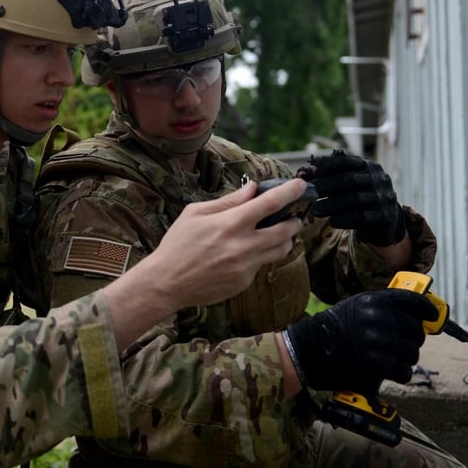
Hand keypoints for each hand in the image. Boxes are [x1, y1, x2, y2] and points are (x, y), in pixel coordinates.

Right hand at [104, 179, 305, 347]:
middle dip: (295, 220)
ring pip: (280, 250)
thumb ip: (227, 201)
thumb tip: (252, 189)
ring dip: (285, 239)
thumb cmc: (178, 244)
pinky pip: (262, 265)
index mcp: (230, 223)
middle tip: (294, 216)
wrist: (166, 282)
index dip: (291, 191)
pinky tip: (247, 252)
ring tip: (277, 233)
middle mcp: (242, 245)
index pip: (271, 203)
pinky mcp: (244, 282)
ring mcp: (245, 266)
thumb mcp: (196, 213)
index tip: (301, 185)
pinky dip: (261, 255)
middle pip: (286, 230)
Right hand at [283, 288, 437, 391]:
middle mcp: (375, 317)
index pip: (411, 300)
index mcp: (372, 300)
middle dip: (414, 340)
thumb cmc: (333, 328)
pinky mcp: (373, 362)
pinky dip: (402, 373)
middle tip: (406, 345)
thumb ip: (382, 307)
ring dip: (408, 358)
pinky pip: (402, 369)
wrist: (309, 349)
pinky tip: (395, 372)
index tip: (432, 316)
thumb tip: (415, 315)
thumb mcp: (355, 306)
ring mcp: (374, 339)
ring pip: (411, 351)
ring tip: (397, 360)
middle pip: (414, 329)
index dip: (426, 309)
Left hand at [297, 150, 404, 245]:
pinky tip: (331, 221)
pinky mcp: (384, 216)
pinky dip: (344, 219)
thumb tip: (302, 174)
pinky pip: (362, 217)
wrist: (386, 219)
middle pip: (348, 180)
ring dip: (332, 205)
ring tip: (316, 210)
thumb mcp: (348, 184)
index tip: (308, 173)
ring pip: (354, 199)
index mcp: (368, 166)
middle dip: (326, 186)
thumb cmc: (359, 197)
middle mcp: (378, 179)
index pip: (344, 161)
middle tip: (309, 194)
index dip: (324, 166)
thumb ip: (328, 178)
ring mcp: (383, 197)